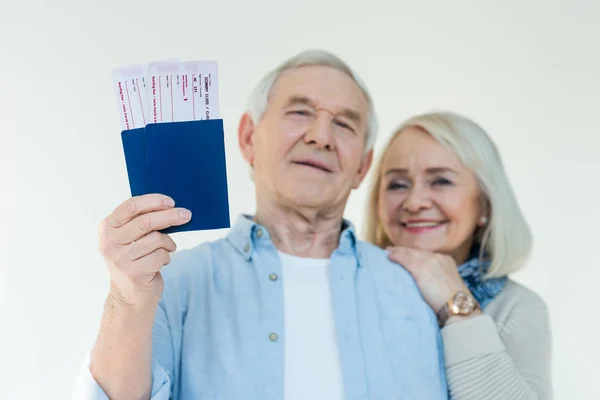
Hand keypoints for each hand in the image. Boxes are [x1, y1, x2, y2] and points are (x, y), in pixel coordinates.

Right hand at [98, 193, 191, 307]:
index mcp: (107, 228)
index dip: (153, 201)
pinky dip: (166, 257)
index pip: (130, 206)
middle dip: (170, 216)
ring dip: (168, 243)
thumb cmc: (136, 259)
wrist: (130, 295)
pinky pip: (160, 256)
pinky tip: (161, 262)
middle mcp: (109, 242)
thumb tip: (171, 206)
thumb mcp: (130, 238)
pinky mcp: (133, 273)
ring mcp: (119, 259)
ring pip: (155, 239)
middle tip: (187, 215)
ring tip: (168, 248)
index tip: (170, 202)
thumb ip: (141, 221)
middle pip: (145, 221)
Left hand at [387, 246, 473, 313]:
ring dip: (398, 252)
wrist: (457, 304)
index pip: (426, 254)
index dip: (415, 253)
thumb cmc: (454, 301)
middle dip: (405, 251)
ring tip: (388, 252)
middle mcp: (438, 258)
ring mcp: (429, 262)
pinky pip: (405, 260)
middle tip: (394, 249)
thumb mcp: (448, 284)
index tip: (407, 253)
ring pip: (410, 254)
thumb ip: (438, 278)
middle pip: (417, 252)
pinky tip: (389, 257)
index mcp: (446, 261)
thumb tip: (428, 282)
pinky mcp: (420, 268)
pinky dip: (396, 257)